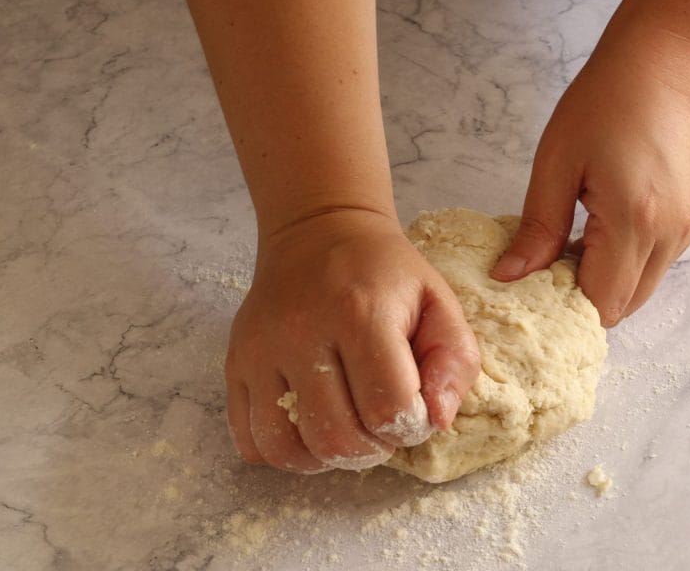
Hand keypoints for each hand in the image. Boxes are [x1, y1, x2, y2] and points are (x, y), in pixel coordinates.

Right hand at [225, 209, 480, 472]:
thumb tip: (436, 421)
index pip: (387, 409)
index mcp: (360, 314)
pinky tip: (310, 429)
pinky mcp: (235, 364)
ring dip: (326, 457)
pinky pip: (252, 440)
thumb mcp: (439, 303)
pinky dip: (285, 452)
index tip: (412, 408)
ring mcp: (260, 351)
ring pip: (287, 449)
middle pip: (337, 439)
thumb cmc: (385, 274)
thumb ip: (454, 362)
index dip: (409, 426)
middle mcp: (301, 333)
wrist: (318, 232)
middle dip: (371, 449)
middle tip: (381, 423)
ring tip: (347, 430)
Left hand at [492, 28, 689, 326]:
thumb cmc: (612, 95)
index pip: (601, 304)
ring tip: (579, 235)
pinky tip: (607, 221)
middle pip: (625, 306)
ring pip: (645, 286)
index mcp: (635, 222)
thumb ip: (537, 226)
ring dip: (610, 278)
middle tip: (552, 260)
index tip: (537, 280)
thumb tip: (510, 275)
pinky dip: (631, 258)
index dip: (564, 302)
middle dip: (586, 296)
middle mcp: (672, 234)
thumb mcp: (558, 159)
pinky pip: (661, 259)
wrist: (676, 54)